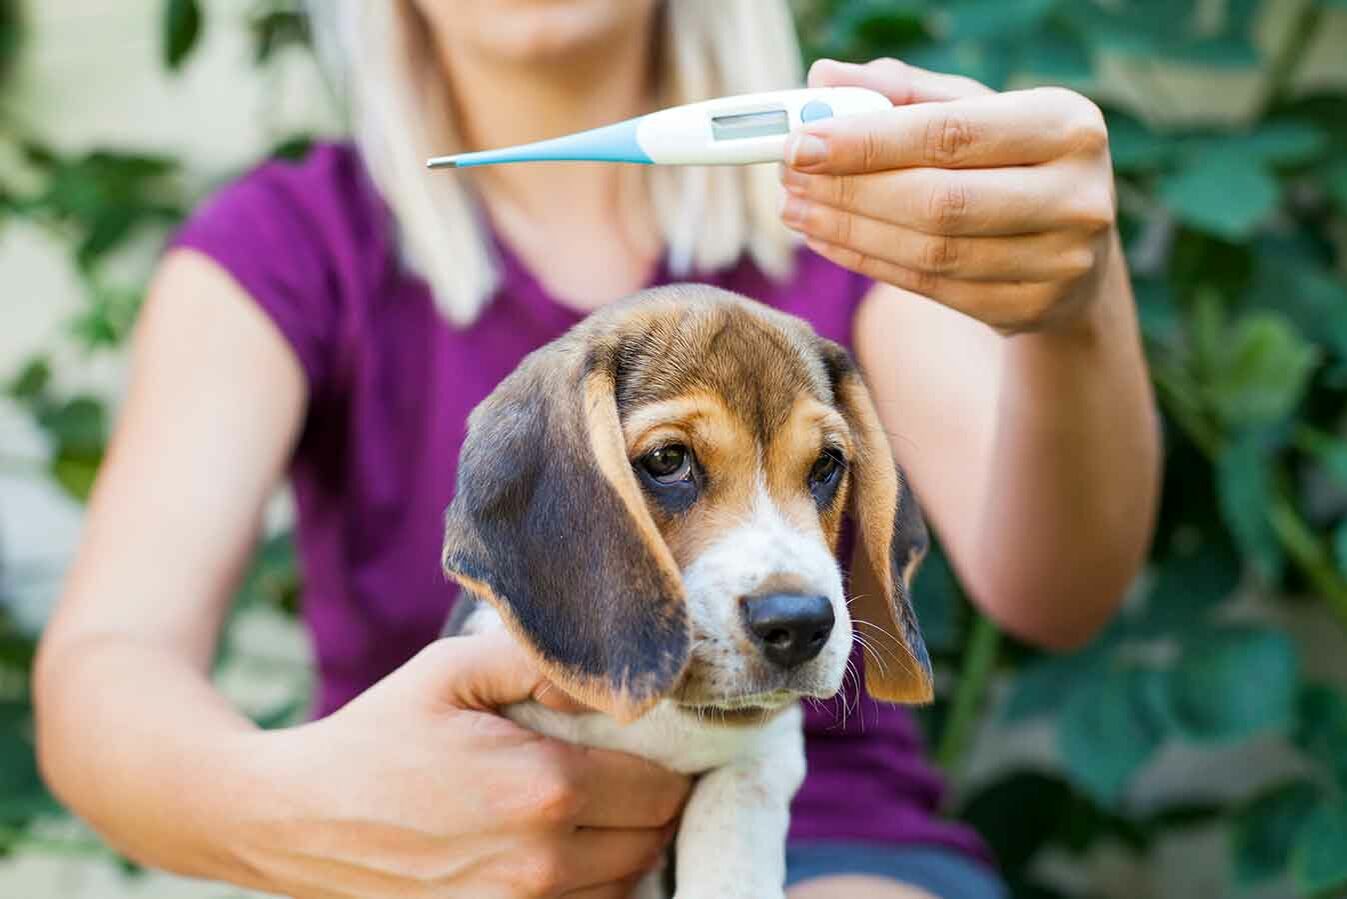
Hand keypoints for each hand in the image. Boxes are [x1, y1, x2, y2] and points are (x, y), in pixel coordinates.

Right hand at [224, 630, 689, 897]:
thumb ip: (540, 659)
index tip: (648, 740)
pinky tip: (562, 847)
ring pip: (625, 885)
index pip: (661, 787)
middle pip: (653, 839)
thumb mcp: (451, 669)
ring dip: (625, 846)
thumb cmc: (378, 735)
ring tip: (596, 806)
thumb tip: (616, 679)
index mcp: (545, 789)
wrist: (297, 820)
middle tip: (625, 768)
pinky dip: (592, 885)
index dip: (666, 759)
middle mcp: (542, 866)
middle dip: (652, 802)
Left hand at [779, 58, 1116, 334]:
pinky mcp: (1031, 309)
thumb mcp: (975, 113)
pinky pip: (930, 288)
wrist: (1076, 253)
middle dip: (849, 189)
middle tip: (790, 177)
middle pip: (938, 200)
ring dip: (848, 231)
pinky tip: (827, 240)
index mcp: (1067, 125)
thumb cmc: (1013, 163)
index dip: (868, 141)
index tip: (801, 141)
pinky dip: (868, 262)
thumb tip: (821, 79)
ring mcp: (1059, 261)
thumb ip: (903, 92)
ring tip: (796, 208)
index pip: (951, 133)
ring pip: (929, 251)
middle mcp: (1076, 195)